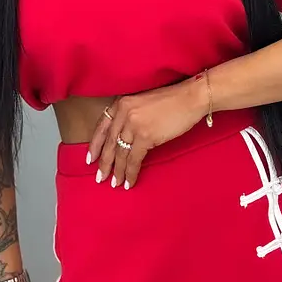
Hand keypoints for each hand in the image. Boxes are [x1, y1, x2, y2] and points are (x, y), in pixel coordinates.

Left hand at [88, 76, 208, 189]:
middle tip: (100, 177)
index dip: (95, 145)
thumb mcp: (143, 102)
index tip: (90, 159)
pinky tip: (129, 182)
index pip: (102, 127)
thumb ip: (131, 116)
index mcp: (122, 103)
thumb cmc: (172, 100)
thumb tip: (125, 139)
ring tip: (115, 183)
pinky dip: (131, 173)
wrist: (191, 97)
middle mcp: (124, 112)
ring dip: (117, 171)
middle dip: (104, 163)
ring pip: (120, 153)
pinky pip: (134, 159)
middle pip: (109, 143)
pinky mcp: (145, 136)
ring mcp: (134, 124)